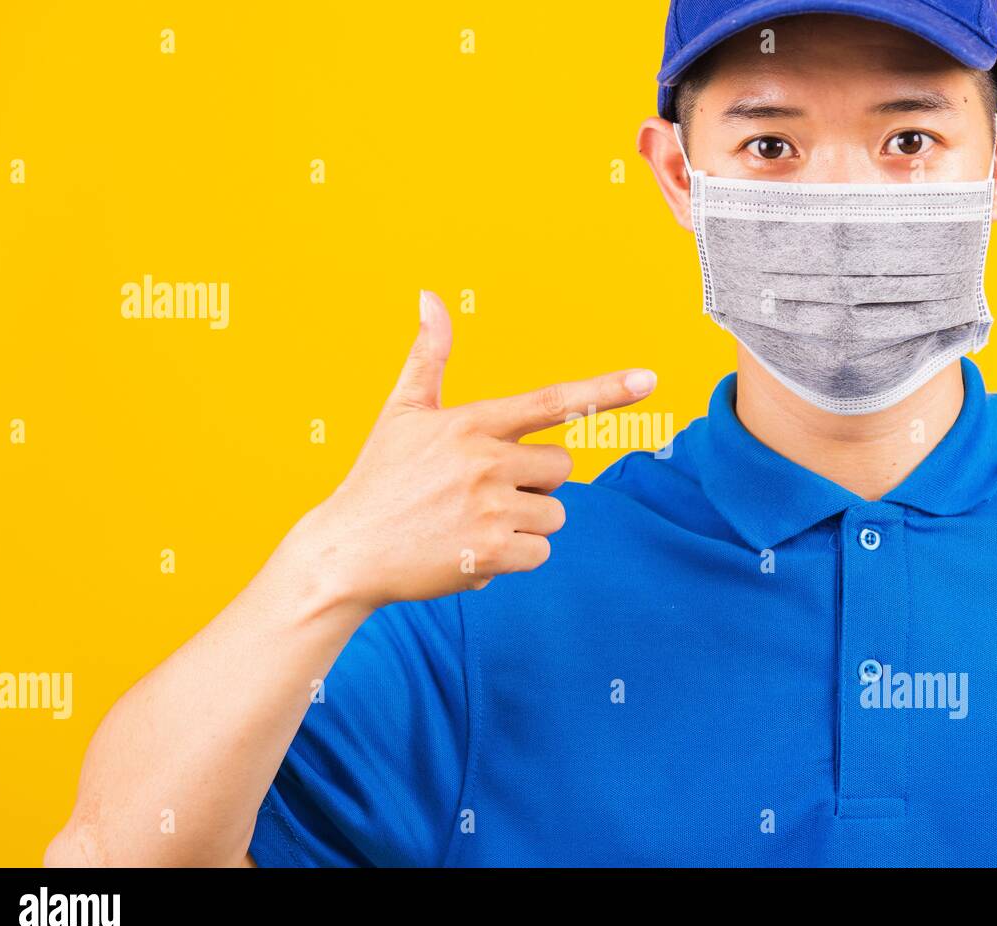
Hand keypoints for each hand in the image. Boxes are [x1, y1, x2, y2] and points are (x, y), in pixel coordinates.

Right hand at [293, 290, 656, 610]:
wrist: (347, 552)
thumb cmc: (378, 479)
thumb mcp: (402, 412)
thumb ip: (429, 356)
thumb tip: (430, 296)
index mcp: (471, 423)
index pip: (551, 401)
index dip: (605, 391)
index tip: (649, 379)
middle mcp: (485, 461)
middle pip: (562, 468)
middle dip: (534, 482)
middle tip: (483, 492)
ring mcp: (489, 508)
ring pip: (554, 514)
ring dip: (525, 523)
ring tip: (471, 524)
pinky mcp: (491, 553)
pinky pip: (539, 552)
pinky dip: (513, 558)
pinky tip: (470, 551)